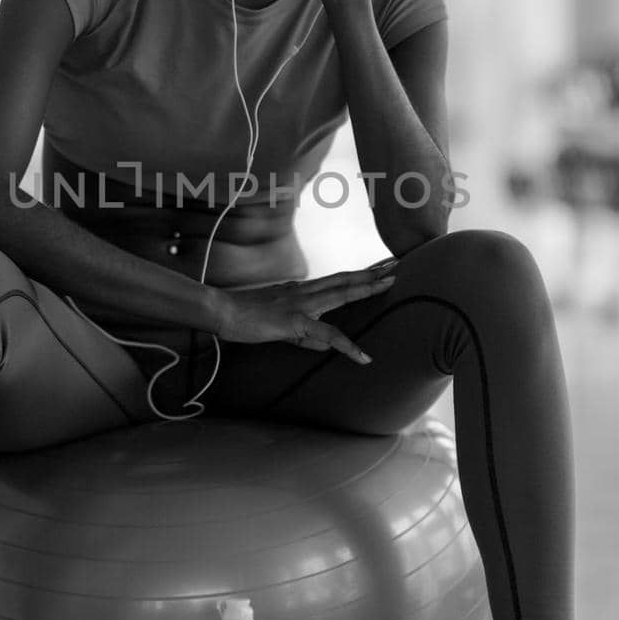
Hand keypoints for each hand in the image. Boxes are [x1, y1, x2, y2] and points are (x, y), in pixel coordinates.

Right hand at [211, 260, 399, 363]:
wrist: (223, 311)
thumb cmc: (244, 317)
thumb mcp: (280, 325)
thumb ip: (305, 335)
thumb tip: (326, 345)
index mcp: (300, 291)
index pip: (336, 280)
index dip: (359, 274)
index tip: (379, 267)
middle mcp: (305, 292)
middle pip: (345, 279)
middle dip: (371, 272)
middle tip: (395, 264)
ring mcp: (301, 304)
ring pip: (341, 293)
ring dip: (366, 287)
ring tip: (389, 282)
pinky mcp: (296, 322)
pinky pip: (327, 335)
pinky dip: (347, 345)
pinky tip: (362, 356)